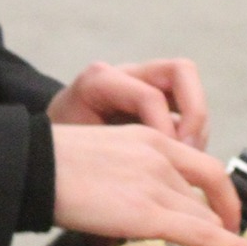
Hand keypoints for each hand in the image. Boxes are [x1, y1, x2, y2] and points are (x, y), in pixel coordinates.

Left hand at [47, 58, 208, 147]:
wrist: (49, 144)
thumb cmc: (60, 150)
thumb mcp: (77, 153)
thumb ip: (110, 157)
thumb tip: (153, 174)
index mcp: (99, 82)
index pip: (150, 96)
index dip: (165, 129)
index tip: (167, 162)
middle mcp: (125, 74)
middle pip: (180, 71)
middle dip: (194, 113)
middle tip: (190, 151)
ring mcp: (143, 82)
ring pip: (190, 86)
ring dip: (197, 123)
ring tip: (189, 159)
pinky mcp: (156, 98)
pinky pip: (186, 106)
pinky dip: (191, 130)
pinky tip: (181, 160)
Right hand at [51, 124, 246, 245]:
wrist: (32, 167)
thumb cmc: (48, 166)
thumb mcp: (96, 158)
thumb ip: (117, 177)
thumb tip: (114, 212)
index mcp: (148, 138)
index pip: (199, 168)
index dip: (217, 198)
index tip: (220, 219)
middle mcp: (161, 156)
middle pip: (206, 200)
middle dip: (221, 230)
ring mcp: (157, 184)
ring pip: (206, 221)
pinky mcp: (148, 213)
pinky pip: (204, 234)